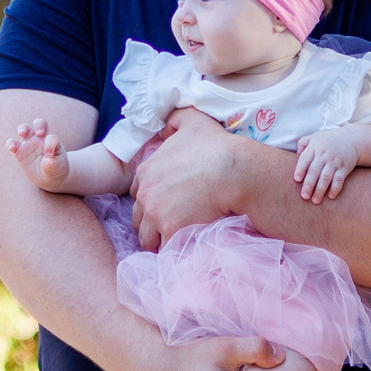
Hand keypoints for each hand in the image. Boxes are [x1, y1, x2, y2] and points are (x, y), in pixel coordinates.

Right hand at [5, 118, 72, 189]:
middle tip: (39, 132)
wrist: (48, 176)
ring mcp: (29, 144)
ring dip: (23, 128)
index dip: (50, 145)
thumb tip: (48, 162)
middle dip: (39, 125)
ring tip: (22, 133)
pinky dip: (11, 144)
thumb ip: (54, 164)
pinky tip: (11, 147)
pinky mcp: (20, 152)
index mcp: (52, 141)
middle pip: (39, 124)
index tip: (49, 156)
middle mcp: (41, 139)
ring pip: (25, 129)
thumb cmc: (56, 169)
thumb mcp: (58, 168)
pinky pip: (13, 145)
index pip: (51, 138)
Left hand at [130, 108, 241, 248]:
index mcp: (145, 171)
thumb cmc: (215, 145)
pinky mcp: (171, 231)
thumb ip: (174, 119)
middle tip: (168, 227)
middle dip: (150, 224)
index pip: (137, 194)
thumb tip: (166, 123)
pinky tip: (182, 250)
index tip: (164, 206)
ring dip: (158, 241)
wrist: (233, 171)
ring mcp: (156, 214)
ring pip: (147, 238)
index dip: (150, 200)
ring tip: (173, 243)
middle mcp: (145, 194)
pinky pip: (165, 249)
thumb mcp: (191, 120)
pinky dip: (172, 251)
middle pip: (138, 219)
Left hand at [293, 131, 356, 202]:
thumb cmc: (328, 140)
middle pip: (314, 171)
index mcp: (315, 147)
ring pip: (326, 177)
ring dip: (320, 190)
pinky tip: (330, 196)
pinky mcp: (344, 167)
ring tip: (315, 201)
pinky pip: (340, 179)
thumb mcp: (314, 137)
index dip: (300, 169)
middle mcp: (324, 155)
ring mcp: (335, 161)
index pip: (305, 159)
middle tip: (304, 196)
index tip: (296, 179)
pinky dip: (335, 188)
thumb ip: (302, 144)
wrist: (352, 139)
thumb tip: (294, 156)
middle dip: (309, 184)